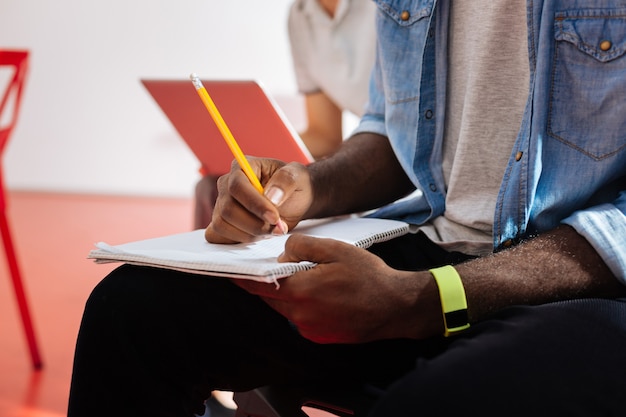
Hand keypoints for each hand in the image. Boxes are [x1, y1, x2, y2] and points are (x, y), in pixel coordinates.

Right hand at [205, 158, 312, 243]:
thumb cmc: (295, 185)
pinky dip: (240, 239)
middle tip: (279, 228)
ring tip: (272, 231)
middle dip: (255, 224)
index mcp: (242, 167)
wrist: (296, 201)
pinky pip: (219, 236)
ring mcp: (221, 204)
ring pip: (223, 225)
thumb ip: (286, 181)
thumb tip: (270, 195)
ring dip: (251, 234)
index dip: (254, 205)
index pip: (237, 186)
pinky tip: (260, 235)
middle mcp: (227, 184)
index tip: (274, 218)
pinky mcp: (222, 222)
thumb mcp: (298, 177)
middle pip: (228, 210)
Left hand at [233, 234, 443, 343]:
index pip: (260, 286)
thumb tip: (284, 253)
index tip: (230, 273)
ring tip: (306, 278)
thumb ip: (303, 247)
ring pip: (287, 308)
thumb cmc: (369, 276)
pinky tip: (322, 294)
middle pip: (271, 298)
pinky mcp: (321, 337)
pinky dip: (302, 305)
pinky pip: (301, 318)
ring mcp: (311, 329)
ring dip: (288, 294)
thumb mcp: (335, 249)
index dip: (243, 279)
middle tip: (270, 268)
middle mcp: (301, 315)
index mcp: (301, 292)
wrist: (396, 306)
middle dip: (267, 284)